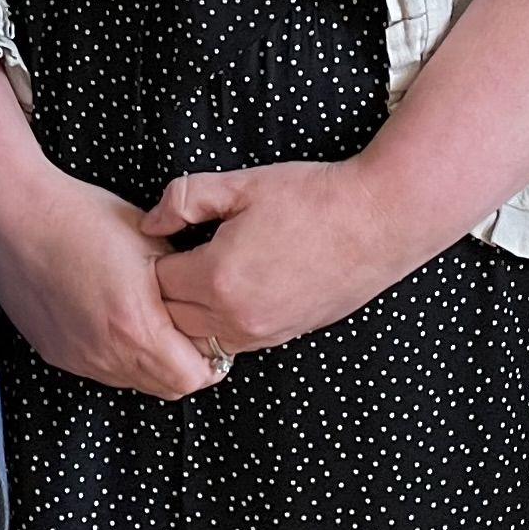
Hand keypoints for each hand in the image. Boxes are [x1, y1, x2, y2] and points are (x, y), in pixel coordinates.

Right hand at [0, 166, 221, 399]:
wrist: (17, 215)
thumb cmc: (82, 219)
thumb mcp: (152, 242)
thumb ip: (184, 285)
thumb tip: (203, 304)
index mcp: (137, 329)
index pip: (194, 377)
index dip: (210, 357)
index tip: (209, 333)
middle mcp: (106, 356)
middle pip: (166, 387)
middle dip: (183, 363)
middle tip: (185, 329)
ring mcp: (79, 359)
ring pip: (133, 381)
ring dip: (149, 362)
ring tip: (147, 319)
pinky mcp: (56, 353)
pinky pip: (101, 370)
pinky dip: (117, 355)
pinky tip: (112, 317)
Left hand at [143, 159, 438, 357]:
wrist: (379, 220)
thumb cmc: (312, 197)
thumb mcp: (242, 184)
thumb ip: (185, 199)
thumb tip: (150, 223)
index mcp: (217, 277)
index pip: (156, 283)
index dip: (151, 260)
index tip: (158, 241)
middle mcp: (236, 317)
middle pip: (171, 320)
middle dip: (162, 293)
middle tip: (168, 261)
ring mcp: (263, 333)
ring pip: (200, 341)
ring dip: (188, 316)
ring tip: (194, 280)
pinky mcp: (286, 336)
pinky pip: (233, 345)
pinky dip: (219, 327)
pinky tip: (226, 296)